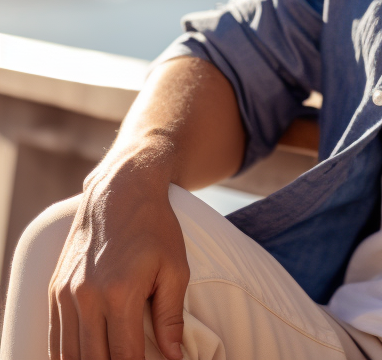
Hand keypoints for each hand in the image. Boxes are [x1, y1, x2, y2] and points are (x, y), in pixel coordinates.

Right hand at [48, 153, 189, 359]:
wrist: (121, 190)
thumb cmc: (155, 228)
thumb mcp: (175, 268)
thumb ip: (172, 316)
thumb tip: (173, 357)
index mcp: (121, 294)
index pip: (124, 357)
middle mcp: (87, 298)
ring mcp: (66, 294)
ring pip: (68, 356)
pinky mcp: (55, 290)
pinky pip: (54, 338)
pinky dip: (66, 357)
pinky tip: (84, 358)